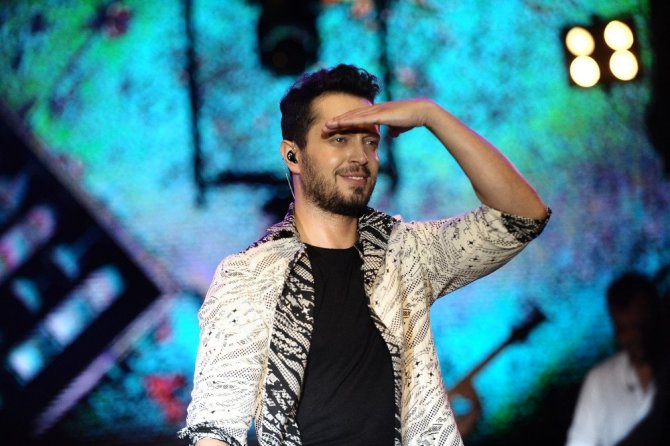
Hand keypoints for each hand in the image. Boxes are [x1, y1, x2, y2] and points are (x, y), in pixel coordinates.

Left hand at [322, 98, 436, 137]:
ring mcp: (376, 110)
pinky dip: (350, 120)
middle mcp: (373, 109)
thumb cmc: (411, 119)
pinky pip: (362, 118)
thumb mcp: (399, 127)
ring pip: (353, 115)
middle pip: (351, 115)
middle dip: (337, 121)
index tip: (334, 128)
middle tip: (323, 127)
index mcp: (376, 112)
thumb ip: (393, 129)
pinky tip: (341, 123)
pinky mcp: (380, 114)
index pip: (357, 117)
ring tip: (326, 125)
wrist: (421, 112)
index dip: (344, 122)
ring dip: (339, 120)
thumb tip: (391, 135)